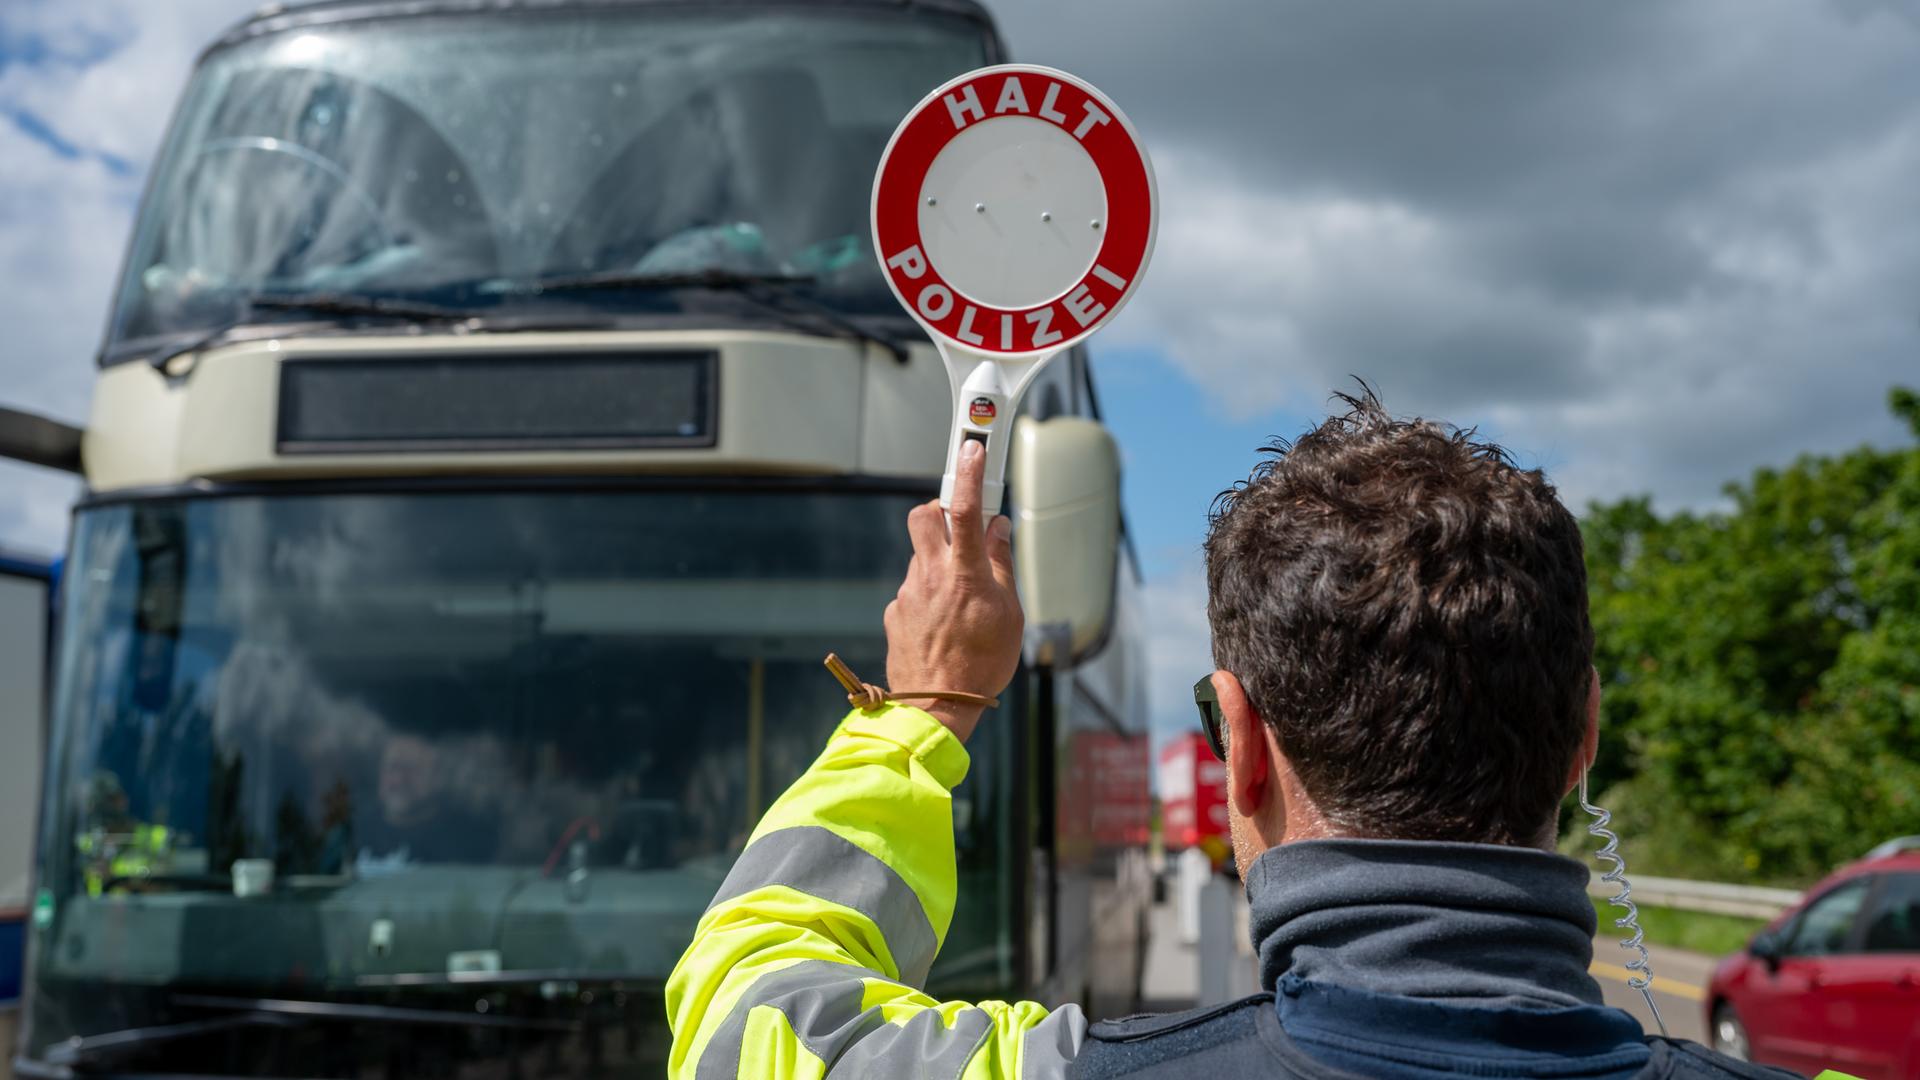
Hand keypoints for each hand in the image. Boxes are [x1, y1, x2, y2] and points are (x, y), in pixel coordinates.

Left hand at [884, 439, 1023, 740]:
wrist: (936, 707)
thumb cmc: (981, 664)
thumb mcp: (1010, 614)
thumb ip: (1001, 564)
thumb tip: (998, 529)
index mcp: (963, 573)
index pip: (964, 509)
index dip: (970, 474)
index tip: (974, 448)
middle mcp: (929, 575)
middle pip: (923, 516)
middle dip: (939, 510)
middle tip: (961, 526)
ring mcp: (908, 593)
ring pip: (921, 556)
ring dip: (940, 561)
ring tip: (962, 599)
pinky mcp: (895, 613)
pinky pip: (914, 589)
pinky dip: (930, 594)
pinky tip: (944, 624)